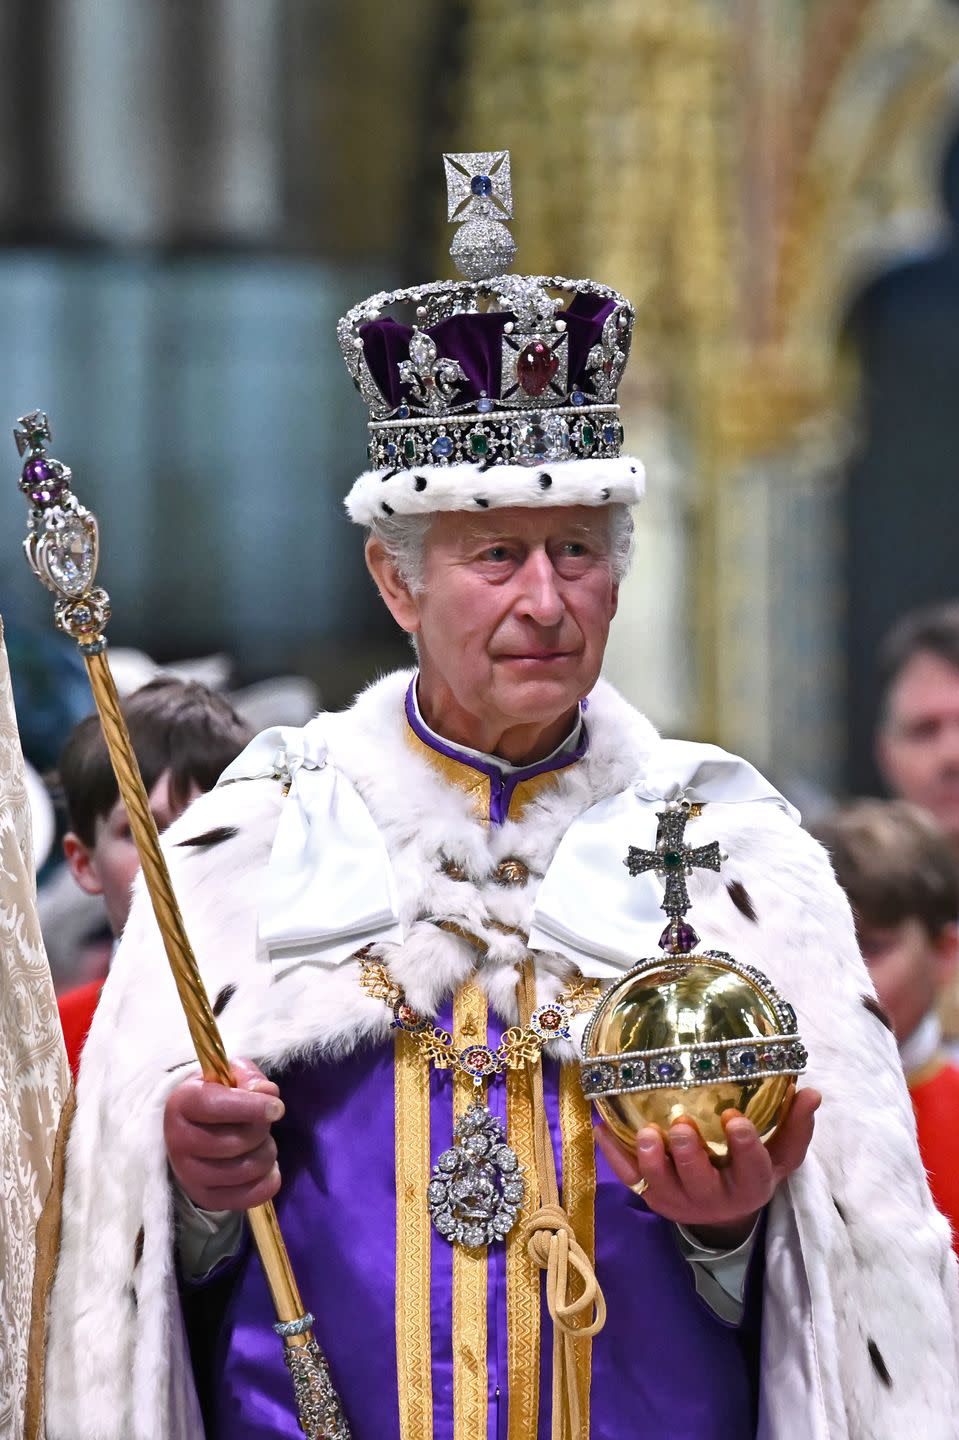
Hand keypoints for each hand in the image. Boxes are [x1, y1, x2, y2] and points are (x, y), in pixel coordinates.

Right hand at [164, 1058, 284, 1211]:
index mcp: (181, 1103)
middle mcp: (177, 1141)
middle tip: (262, 1122)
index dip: (251, 1107)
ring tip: (260, 1142)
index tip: (277, 1108)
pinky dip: (268, 1181)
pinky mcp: (204, 1197)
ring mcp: (188, 1174)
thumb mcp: (230, 1075)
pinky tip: (267, 1167)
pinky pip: (249, 1197)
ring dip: (266, 1153)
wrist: (192, 1128)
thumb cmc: (216, 1095)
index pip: (215, 1107)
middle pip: (235, 1142)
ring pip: (246, 1169)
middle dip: (261, 1130)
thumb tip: (268, 1093)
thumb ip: (250, 1079)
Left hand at [594, 1085, 820, 1247]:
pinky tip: (602, 1128)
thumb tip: (811, 1091)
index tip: (736, 1118)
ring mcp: (679, 1201)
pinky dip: (613, 1156)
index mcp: (750, 1185)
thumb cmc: (752, 1169)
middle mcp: (714, 1199)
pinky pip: (628, 1179)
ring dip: (650, 1160)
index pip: (752, 1169)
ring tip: (644, 1133)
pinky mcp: (651, 1198)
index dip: (744, 1147)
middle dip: (689, 1155)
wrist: (724, 1212)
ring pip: (661, 1186)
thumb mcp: (780, 1154)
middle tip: (681, 1126)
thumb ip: (795, 1125)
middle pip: (700, 1182)